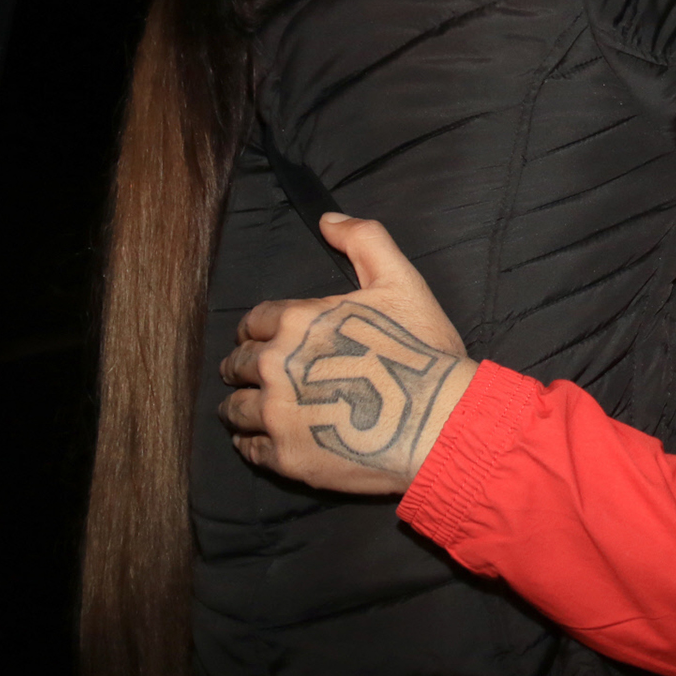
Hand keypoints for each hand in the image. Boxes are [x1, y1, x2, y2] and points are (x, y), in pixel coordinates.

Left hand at [218, 213, 476, 494]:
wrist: (439, 421)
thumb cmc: (422, 350)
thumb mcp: (401, 281)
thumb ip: (364, 239)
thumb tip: (327, 219)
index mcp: (296, 322)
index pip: (254, 322)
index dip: (260, 329)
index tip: (266, 338)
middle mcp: (275, 367)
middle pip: (237, 365)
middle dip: (245, 367)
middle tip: (258, 374)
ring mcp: (278, 415)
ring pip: (235, 409)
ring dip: (241, 406)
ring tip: (254, 409)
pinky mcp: (286, 457)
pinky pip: (250, 450)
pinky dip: (252, 442)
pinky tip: (265, 439)